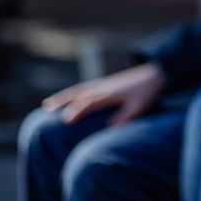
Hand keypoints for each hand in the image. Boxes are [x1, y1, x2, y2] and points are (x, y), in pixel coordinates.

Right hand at [42, 63, 165, 125]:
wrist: (155, 74)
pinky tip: (66, 99)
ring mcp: (103, 84)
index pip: (89, 102)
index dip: (77, 110)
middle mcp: (103, 87)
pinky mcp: (105, 84)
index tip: (65, 120)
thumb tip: (111, 127)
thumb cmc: (147, 92)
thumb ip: (126, 116)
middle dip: (62, 101)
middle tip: (45, 108)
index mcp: (109, 93)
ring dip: (63, 96)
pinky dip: (72, 93)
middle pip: (78, 93)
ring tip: (47, 104)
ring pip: (78, 90)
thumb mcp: (140, 106)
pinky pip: (84, 88)